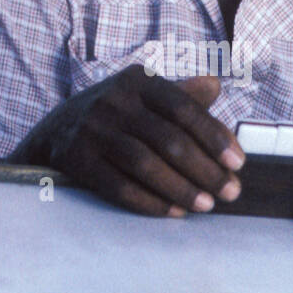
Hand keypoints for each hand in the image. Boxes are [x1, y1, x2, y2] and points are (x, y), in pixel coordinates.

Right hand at [8, 65, 243, 215]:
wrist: (53, 131)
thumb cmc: (116, 115)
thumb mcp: (143, 96)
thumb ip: (180, 95)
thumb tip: (215, 86)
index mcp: (137, 80)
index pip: (184, 108)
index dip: (214, 137)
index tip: (238, 164)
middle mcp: (113, 100)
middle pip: (168, 139)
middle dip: (205, 170)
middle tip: (230, 193)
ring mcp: (92, 129)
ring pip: (145, 164)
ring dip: (181, 188)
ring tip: (206, 206)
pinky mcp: (76, 158)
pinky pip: (118, 186)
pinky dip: (150, 202)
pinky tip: (174, 212)